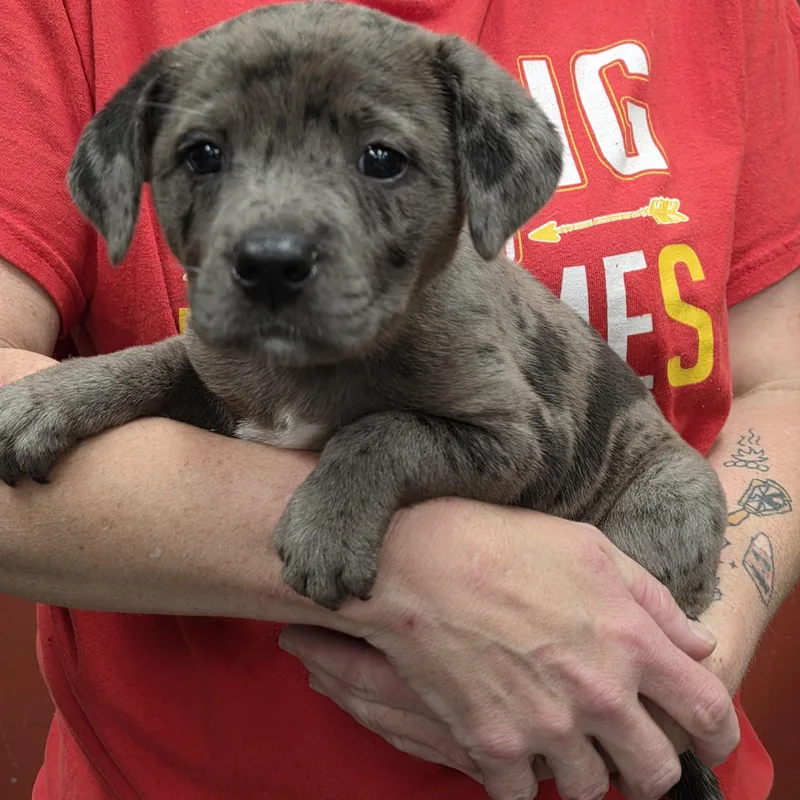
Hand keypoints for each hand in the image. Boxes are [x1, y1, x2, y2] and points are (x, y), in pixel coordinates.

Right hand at [284, 498, 738, 799]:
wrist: (414, 560)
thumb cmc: (500, 542)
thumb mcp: (587, 546)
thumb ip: (651, 597)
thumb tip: (697, 642)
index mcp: (629, 640)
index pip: (707, 710)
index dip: (719, 735)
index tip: (712, 742)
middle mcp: (597, 693)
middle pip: (655, 771)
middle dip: (649, 764)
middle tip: (626, 746)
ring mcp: (544, 726)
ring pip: (590, 789)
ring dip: (583, 770)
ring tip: (562, 740)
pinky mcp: (493, 744)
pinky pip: (523, 795)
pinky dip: (521, 780)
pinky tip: (513, 747)